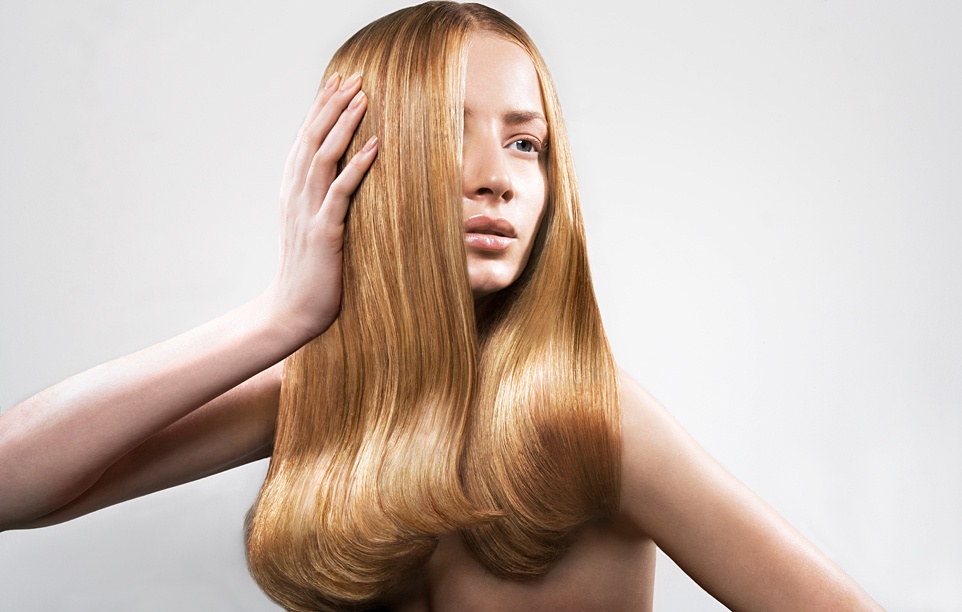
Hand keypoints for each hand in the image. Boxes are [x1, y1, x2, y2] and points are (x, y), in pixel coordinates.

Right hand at [264, 72, 377, 340]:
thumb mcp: (311, 227)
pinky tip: (374, 147)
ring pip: (322, 157)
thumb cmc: (309, 272)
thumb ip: (320, 199)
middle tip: (353, 77)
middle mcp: (295, 195)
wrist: (292, 311)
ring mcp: (307, 212)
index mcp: (292, 191)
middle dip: (332, 105)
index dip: (321, 109)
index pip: (305, 140)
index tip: (338, 82)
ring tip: (363, 99)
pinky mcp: (324, 233)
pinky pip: (340, 193)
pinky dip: (357, 167)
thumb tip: (339, 177)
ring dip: (344, 125)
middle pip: (311, 138)